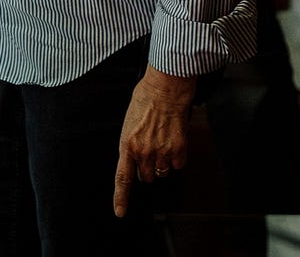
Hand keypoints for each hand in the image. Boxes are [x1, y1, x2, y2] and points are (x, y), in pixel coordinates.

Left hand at [112, 66, 196, 216]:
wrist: (166, 86)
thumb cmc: (147, 97)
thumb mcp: (130, 122)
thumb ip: (131, 142)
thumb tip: (135, 155)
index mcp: (127, 144)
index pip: (122, 178)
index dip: (121, 198)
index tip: (120, 212)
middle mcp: (143, 151)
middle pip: (145, 177)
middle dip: (147, 168)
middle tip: (151, 150)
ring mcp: (162, 151)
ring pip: (162, 173)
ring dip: (162, 163)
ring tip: (163, 142)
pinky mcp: (178, 148)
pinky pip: (178, 165)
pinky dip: (177, 158)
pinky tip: (174, 140)